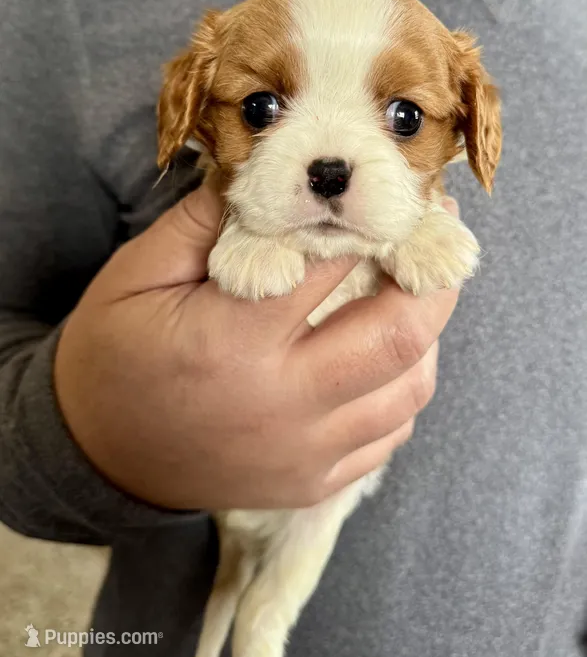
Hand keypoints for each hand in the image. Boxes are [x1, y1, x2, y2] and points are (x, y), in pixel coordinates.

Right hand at [55, 182, 458, 510]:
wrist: (99, 456)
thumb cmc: (114, 358)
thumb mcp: (136, 276)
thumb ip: (200, 222)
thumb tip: (259, 174)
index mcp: (233, 340)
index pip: (332, 265)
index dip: (371, 223)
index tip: (390, 196)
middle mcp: (283, 403)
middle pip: (398, 336)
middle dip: (433, 280)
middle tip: (436, 240)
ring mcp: (305, 453)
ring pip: (409, 391)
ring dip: (426, 336)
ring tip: (413, 294)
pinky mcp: (313, 482)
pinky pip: (389, 435)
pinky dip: (403, 389)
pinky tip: (385, 358)